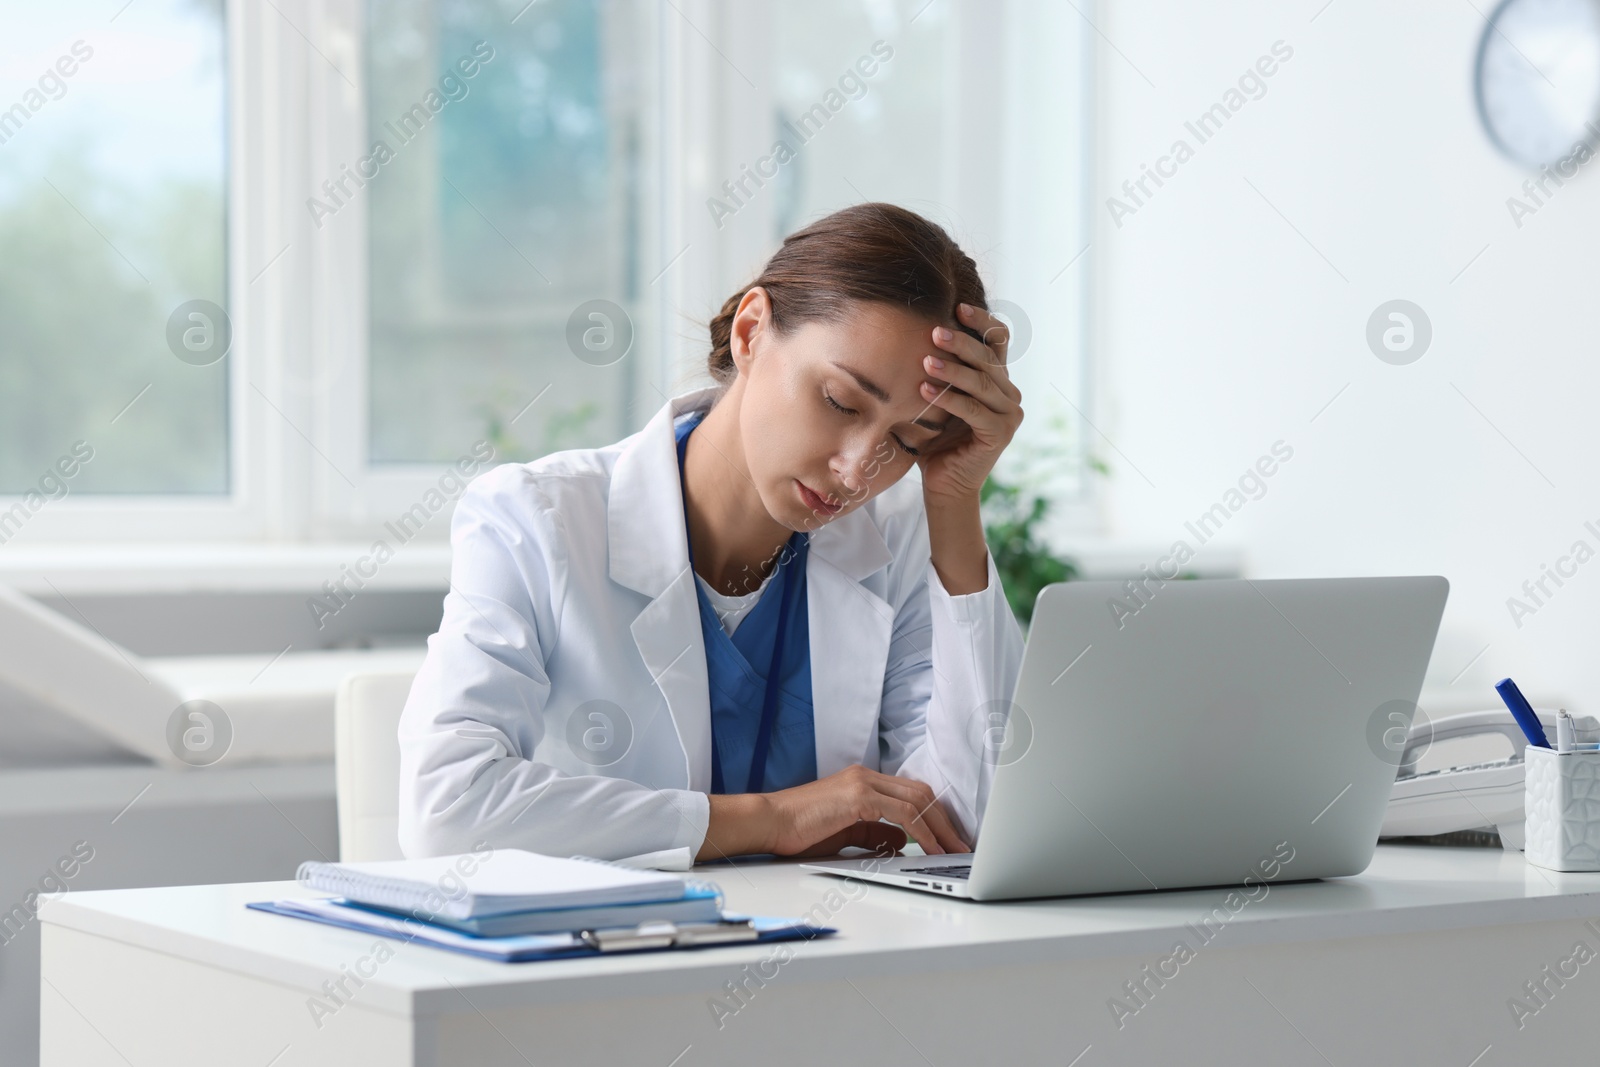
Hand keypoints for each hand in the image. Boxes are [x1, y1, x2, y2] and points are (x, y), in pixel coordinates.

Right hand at [696, 765, 969, 860]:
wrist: (768, 822)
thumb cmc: (799, 830)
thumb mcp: (844, 833)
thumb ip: (873, 834)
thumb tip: (900, 843)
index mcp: (863, 780)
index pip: (912, 792)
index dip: (936, 814)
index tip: (950, 838)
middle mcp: (866, 776)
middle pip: (922, 792)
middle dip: (946, 821)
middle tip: (961, 845)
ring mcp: (862, 784)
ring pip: (918, 800)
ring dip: (940, 828)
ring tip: (952, 851)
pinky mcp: (858, 797)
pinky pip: (902, 814)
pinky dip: (921, 832)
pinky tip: (929, 849)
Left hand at [916, 302, 1024, 503]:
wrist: (944, 483)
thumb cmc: (934, 438)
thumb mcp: (936, 397)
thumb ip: (937, 370)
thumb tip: (909, 331)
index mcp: (996, 379)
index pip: (998, 340)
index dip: (982, 321)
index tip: (958, 307)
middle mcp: (1009, 393)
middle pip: (988, 359)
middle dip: (961, 344)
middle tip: (934, 331)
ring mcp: (1009, 415)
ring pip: (982, 383)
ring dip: (952, 370)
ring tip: (925, 362)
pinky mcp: (1000, 434)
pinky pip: (974, 410)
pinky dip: (949, 398)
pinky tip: (924, 389)